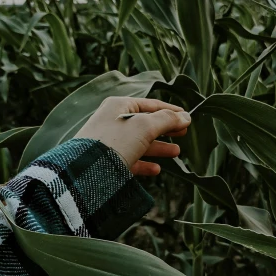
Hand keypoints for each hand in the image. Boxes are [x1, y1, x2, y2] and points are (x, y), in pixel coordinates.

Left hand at [75, 97, 190, 175]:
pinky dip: (145, 163)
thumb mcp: (146, 126)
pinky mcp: (108, 161)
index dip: (170, 110)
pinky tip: (156, 169)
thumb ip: (167, 120)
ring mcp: (110, 142)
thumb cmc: (116, 141)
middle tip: (183, 133)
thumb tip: (185, 116)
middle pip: (146, 123)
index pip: (150, 105)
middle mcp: (113, 121)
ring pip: (140, 142)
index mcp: (119, 106)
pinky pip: (130, 160)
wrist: (88, 170)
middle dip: (166, 129)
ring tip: (176, 152)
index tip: (187, 117)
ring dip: (159, 147)